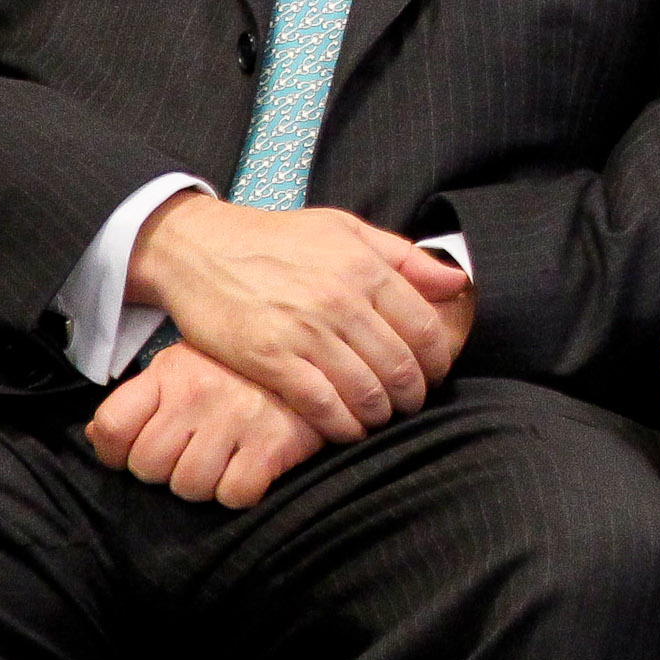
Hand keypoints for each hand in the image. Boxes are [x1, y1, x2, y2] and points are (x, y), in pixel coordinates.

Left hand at [86, 342, 323, 507]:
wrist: (321, 356)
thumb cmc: (243, 368)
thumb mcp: (185, 366)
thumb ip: (141, 399)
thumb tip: (97, 437)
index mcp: (171, 373)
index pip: (112, 427)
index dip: (116, 452)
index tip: (138, 450)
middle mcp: (199, 394)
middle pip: (148, 466)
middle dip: (167, 470)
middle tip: (193, 453)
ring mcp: (237, 419)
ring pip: (189, 487)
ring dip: (205, 484)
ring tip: (224, 459)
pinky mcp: (273, 444)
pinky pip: (234, 495)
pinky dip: (241, 491)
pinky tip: (252, 467)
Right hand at [125, 194, 472, 440]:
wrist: (201, 249)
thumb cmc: (278, 238)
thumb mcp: (346, 229)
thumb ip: (404, 257)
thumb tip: (457, 282)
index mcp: (365, 267)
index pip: (424, 326)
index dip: (437, 359)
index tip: (435, 373)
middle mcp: (341, 301)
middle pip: (399, 363)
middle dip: (413, 393)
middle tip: (411, 404)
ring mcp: (305, 331)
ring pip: (364, 389)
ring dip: (380, 413)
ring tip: (381, 419)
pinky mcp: (268, 359)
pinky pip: (320, 404)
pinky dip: (341, 425)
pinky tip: (347, 430)